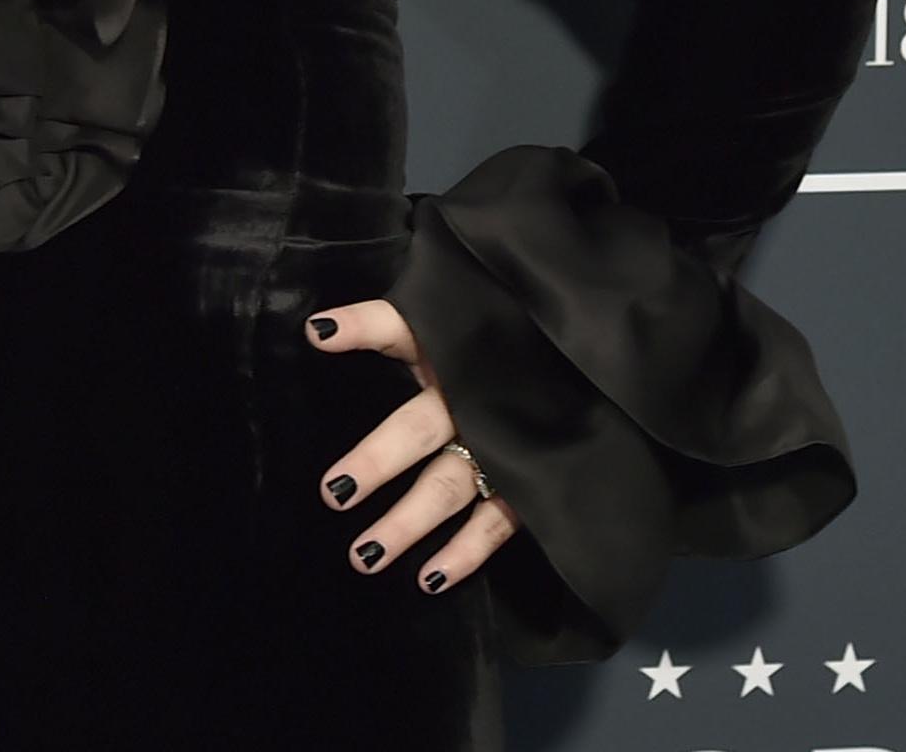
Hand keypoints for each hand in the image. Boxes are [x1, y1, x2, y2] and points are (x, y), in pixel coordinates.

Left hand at [307, 298, 518, 593]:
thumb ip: (387, 327)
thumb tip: (318, 328)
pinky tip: (430, 578)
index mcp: (454, 353)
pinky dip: (465, 553)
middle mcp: (476, 398)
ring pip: (450, 486)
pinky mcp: (531, 483)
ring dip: (408, 522)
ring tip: (365, 556)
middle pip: (419, 428)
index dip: (364, 327)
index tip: (321, 334)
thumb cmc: (505, 347)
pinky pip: (496, 524)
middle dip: (378, 460)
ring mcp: (504, 444)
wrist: (587, 369)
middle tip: (333, 494)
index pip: (403, 329)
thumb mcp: (454, 329)